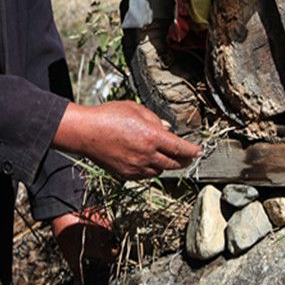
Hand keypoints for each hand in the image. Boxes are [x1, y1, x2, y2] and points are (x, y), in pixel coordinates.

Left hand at [51, 207, 115, 284]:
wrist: (64, 211)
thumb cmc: (68, 236)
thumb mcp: (71, 257)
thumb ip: (78, 273)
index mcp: (104, 249)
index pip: (116, 258)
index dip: (113, 261)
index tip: (108, 263)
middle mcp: (109, 237)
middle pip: (114, 246)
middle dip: (107, 249)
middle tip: (96, 251)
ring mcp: (107, 223)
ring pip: (110, 234)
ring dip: (103, 237)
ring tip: (90, 239)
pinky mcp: (103, 214)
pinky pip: (106, 223)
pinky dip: (100, 227)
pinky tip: (89, 228)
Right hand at [52, 101, 202, 178]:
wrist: (85, 132)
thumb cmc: (109, 116)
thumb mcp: (136, 109)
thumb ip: (155, 119)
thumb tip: (167, 129)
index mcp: (151, 136)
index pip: (180, 148)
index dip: (193, 151)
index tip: (200, 151)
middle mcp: (146, 155)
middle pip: (173, 164)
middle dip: (183, 160)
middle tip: (187, 156)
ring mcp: (136, 167)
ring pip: (160, 171)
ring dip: (165, 165)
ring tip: (164, 156)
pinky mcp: (126, 174)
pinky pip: (145, 175)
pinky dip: (150, 169)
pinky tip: (146, 160)